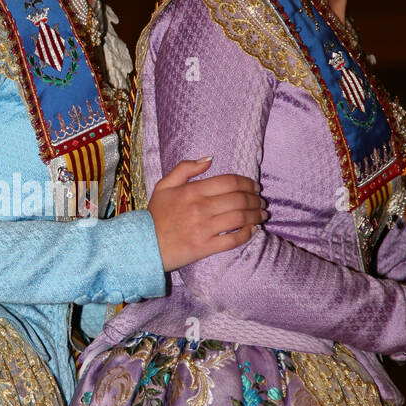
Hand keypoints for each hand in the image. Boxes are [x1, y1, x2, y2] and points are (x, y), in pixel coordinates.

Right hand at [148, 158, 265, 271]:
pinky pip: (233, 240)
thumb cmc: (155, 215)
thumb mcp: (164, 185)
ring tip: (262, 215)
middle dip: (256, 199)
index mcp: (192, 191)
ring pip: (240, 218)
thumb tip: (209, 159)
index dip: (247, 183)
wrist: (143, 245)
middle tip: (262, 202)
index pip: (230, 182)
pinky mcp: (205, 247)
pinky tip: (253, 231)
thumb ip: (185, 169)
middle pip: (239, 199)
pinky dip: (247, 234)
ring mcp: (204, 228)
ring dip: (256, 216)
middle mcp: (201, 208)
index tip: (255, 187)